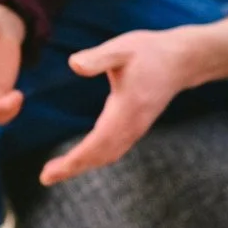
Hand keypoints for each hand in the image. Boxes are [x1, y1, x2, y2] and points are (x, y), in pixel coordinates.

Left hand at [39, 18, 227, 185]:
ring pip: (109, 155)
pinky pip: (114, 149)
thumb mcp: (121, 49)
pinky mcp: (137, 125)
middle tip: (46, 178)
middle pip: (101, 155)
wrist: (182, 59)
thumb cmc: (149, 52)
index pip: (97, 143)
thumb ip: (97, 58)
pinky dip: (96, 157)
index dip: (74, 159)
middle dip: (74, 168)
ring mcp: (137, 127)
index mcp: (125, 110)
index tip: (52, 172)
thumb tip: (74, 64)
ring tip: (57, 171)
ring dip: (83, 165)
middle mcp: (132, 125)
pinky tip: (81, 157)